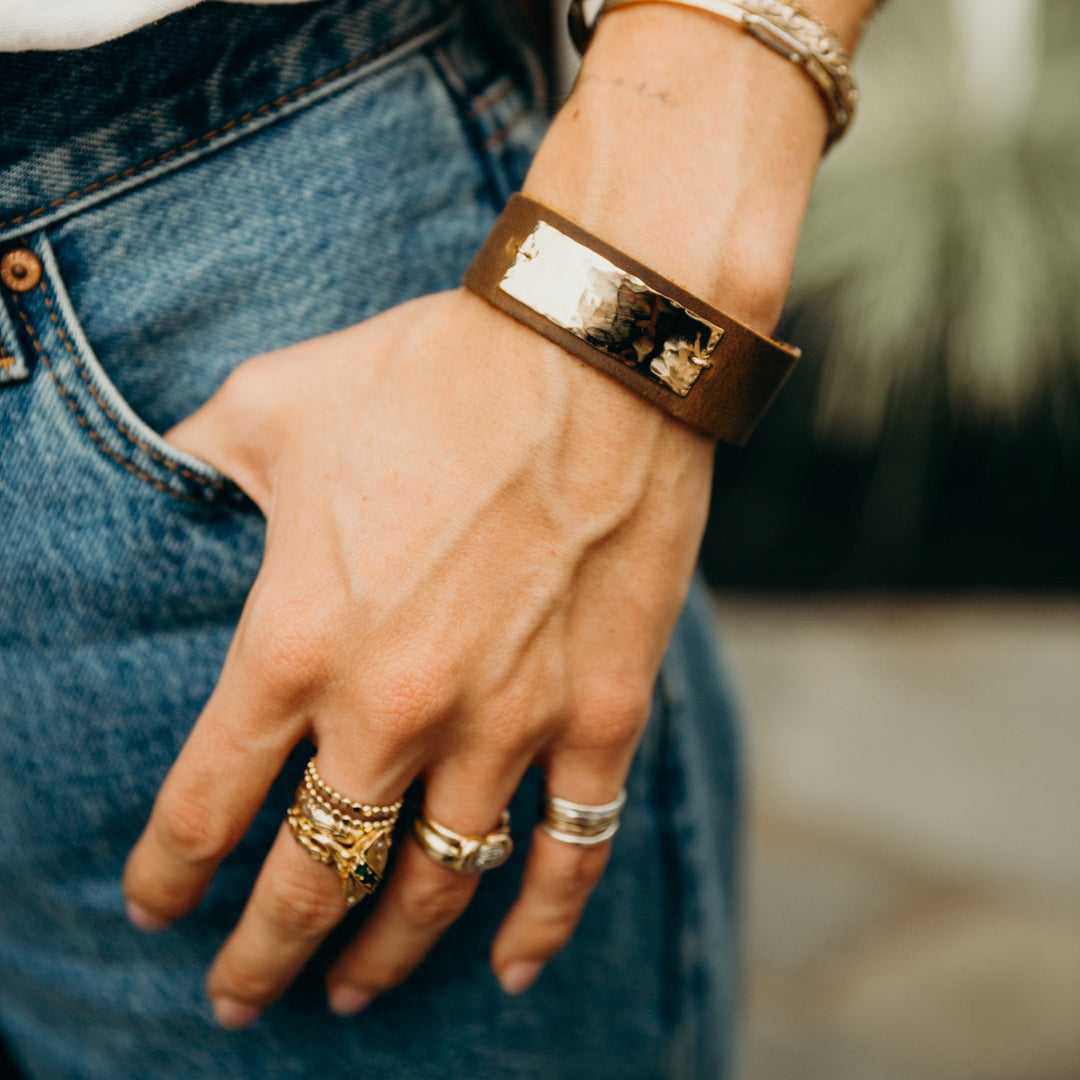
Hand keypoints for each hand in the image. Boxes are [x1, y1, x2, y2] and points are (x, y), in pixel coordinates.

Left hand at [122, 287, 714, 1027]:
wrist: (591, 350)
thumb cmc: (427, 371)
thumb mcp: (272, 403)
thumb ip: (197, 462)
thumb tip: (157, 477)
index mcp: (297, 638)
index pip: (205, 804)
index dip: (170, 872)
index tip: (158, 907)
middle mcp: (396, 707)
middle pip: (314, 878)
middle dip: (264, 950)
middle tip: (240, 992)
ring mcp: (509, 722)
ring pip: (435, 885)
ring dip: (383, 954)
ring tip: (351, 990)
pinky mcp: (600, 714)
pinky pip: (570, 852)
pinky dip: (540, 924)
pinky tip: (513, 969)